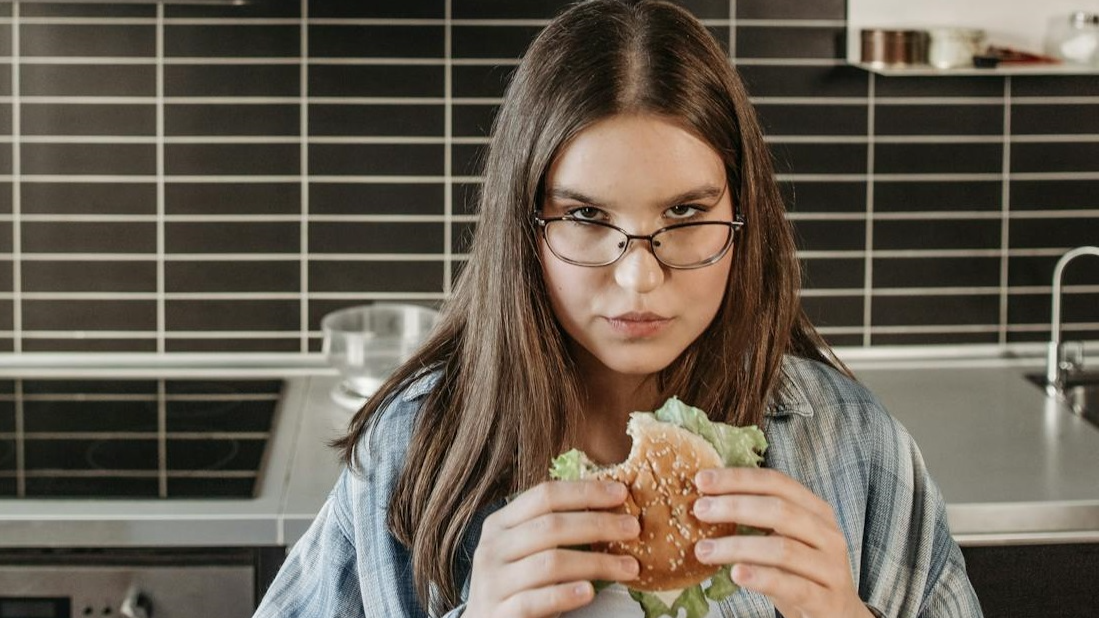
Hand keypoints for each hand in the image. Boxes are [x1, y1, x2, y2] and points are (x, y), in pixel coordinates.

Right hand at [465, 480, 641, 617]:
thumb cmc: (516, 584)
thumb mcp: (525, 550)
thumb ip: (552, 529)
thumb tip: (611, 506)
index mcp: (500, 524)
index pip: (544, 495)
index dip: (584, 492)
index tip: (621, 492)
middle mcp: (492, 548)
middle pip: (550, 526)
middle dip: (598, 524)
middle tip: (633, 528)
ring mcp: (493, 582)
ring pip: (550, 563)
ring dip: (596, 563)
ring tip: (629, 567)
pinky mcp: (499, 614)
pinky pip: (535, 600)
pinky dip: (565, 594)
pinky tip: (590, 591)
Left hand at [691, 468, 872, 617]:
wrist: (838, 616)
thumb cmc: (801, 572)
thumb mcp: (784, 540)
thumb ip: (758, 520)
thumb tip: (706, 500)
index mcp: (816, 511)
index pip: (777, 483)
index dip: (738, 479)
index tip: (701, 480)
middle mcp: (827, 534)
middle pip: (779, 510)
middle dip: (734, 506)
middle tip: (700, 510)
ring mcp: (830, 568)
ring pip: (782, 549)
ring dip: (737, 546)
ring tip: (703, 550)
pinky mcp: (827, 600)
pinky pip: (792, 585)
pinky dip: (761, 577)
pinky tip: (735, 573)